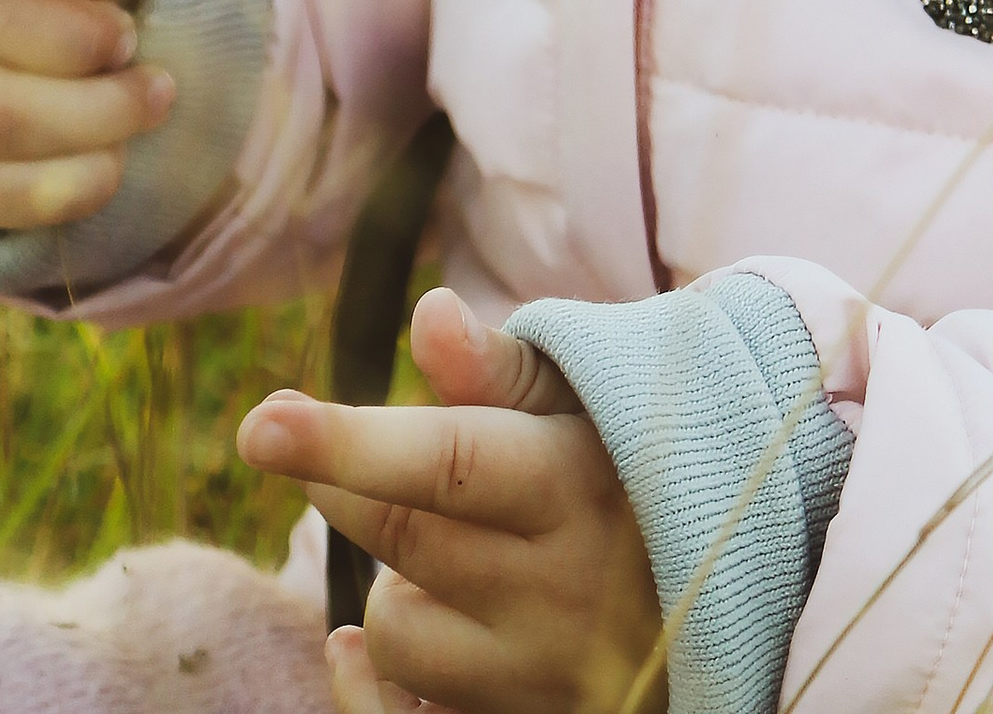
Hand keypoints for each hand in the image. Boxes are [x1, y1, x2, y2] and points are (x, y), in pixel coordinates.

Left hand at [239, 288, 662, 713]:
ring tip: (450, 553)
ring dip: (394, 585)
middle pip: (402, 540)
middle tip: (325, 451)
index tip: (259, 423)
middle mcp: (563, 590)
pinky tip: (360, 649)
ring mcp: (545, 677)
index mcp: (577, 484)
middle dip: (342, 482)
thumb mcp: (589, 399)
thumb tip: (429, 315)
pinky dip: (369, 686)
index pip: (444, 462)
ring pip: (396, 633)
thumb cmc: (635, 463)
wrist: (733, 580)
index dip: (346, 441)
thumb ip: (503, 368)